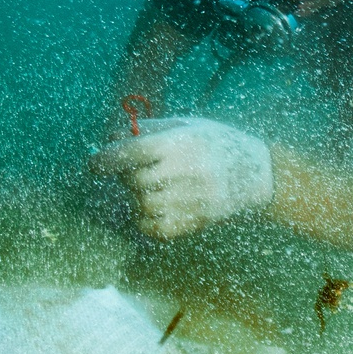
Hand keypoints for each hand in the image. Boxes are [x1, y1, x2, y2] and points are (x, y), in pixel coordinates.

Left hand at [89, 118, 272, 238]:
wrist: (257, 173)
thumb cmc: (216, 142)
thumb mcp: (186, 125)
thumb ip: (149, 129)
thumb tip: (112, 138)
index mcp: (181, 143)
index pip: (132, 152)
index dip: (107, 159)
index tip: (95, 165)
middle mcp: (185, 171)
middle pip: (134, 180)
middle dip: (127, 175)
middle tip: (136, 170)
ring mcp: (191, 199)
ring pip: (142, 205)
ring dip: (136, 197)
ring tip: (149, 187)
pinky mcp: (196, 221)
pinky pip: (155, 228)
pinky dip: (146, 220)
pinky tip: (153, 208)